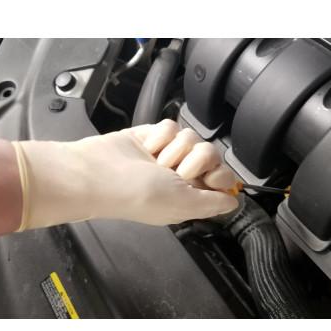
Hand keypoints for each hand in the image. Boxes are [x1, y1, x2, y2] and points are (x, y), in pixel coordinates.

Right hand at [13, 119, 238, 229]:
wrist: (98, 173)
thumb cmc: (136, 194)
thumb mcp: (182, 205)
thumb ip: (212, 204)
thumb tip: (233, 202)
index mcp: (189, 197)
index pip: (221, 179)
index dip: (219, 175)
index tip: (209, 177)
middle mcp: (179, 177)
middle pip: (209, 153)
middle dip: (193, 159)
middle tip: (175, 170)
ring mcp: (165, 155)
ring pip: (191, 136)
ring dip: (174, 147)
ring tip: (155, 159)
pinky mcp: (152, 137)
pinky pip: (171, 126)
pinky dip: (160, 135)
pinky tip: (146, 147)